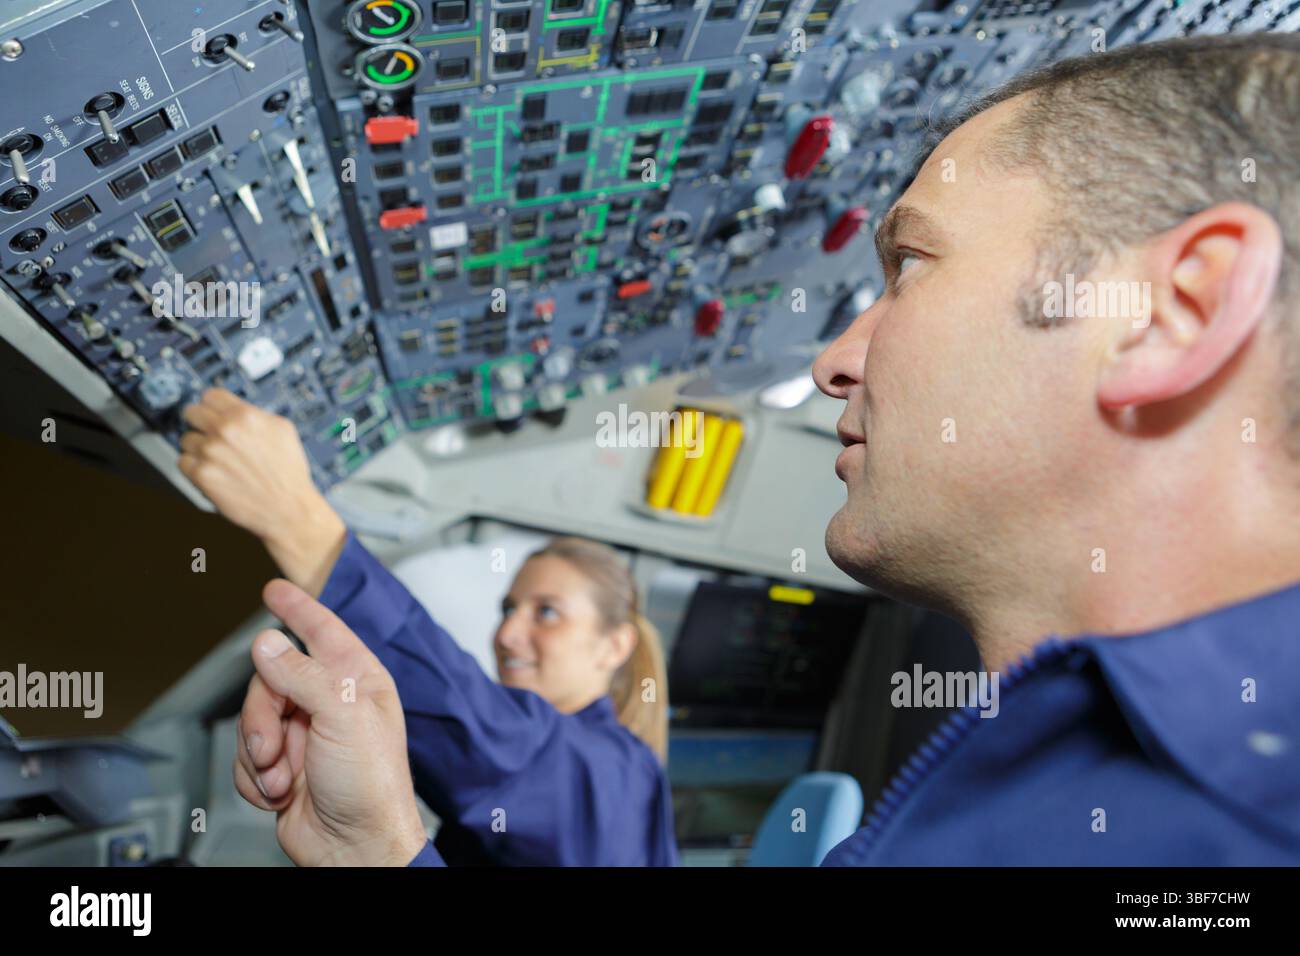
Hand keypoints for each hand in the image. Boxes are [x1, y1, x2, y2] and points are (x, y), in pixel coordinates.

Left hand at [179, 388, 345, 595]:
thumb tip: (234, 406)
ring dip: (197, 448)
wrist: (288, 509)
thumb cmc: (288, 472)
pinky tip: (214, 473)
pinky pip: (183, 462)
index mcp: (245, 415)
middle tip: (210, 436)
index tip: (213, 414)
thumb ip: (255, 413)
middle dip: (200, 424)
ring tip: (218, 460)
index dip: (213, 406)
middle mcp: (225, 431)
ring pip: (185, 439)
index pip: (210, 395)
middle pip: (191, 413)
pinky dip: (194, 468)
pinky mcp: (202, 475)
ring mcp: (211, 453)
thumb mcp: (282, 429)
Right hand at [233, 579, 427, 866]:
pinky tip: (279, 793)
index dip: (298, 608)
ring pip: (253, 719)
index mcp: (358, 681)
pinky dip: (255, 778)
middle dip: (263, 716)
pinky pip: (246, 757)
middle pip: (271, 680)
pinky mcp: (284, 766)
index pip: (323, 630)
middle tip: (274, 744)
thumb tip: (269, 644)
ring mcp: (306, 735)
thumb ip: (302, 674)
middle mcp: (332, 704)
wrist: (356, 848)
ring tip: (284, 776)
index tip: (274, 589)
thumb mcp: (342, 715)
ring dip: (260, 753)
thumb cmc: (371, 786)